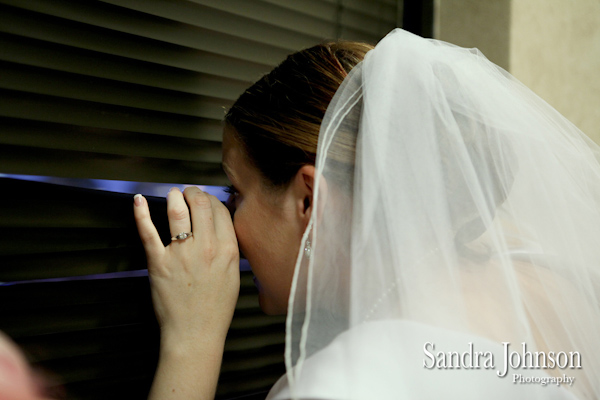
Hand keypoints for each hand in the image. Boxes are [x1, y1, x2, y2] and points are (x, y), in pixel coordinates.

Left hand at [133, 187, 239, 345]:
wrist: (195, 334)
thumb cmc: (216, 309)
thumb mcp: (234, 275)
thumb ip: (229, 249)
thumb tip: (222, 228)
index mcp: (228, 250)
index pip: (220, 210)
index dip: (212, 199)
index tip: (206, 200)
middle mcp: (206, 247)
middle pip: (201, 204)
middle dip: (194, 192)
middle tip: (188, 193)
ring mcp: (181, 254)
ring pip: (177, 212)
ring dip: (174, 197)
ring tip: (173, 194)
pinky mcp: (158, 263)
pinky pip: (148, 232)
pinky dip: (141, 213)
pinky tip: (138, 200)